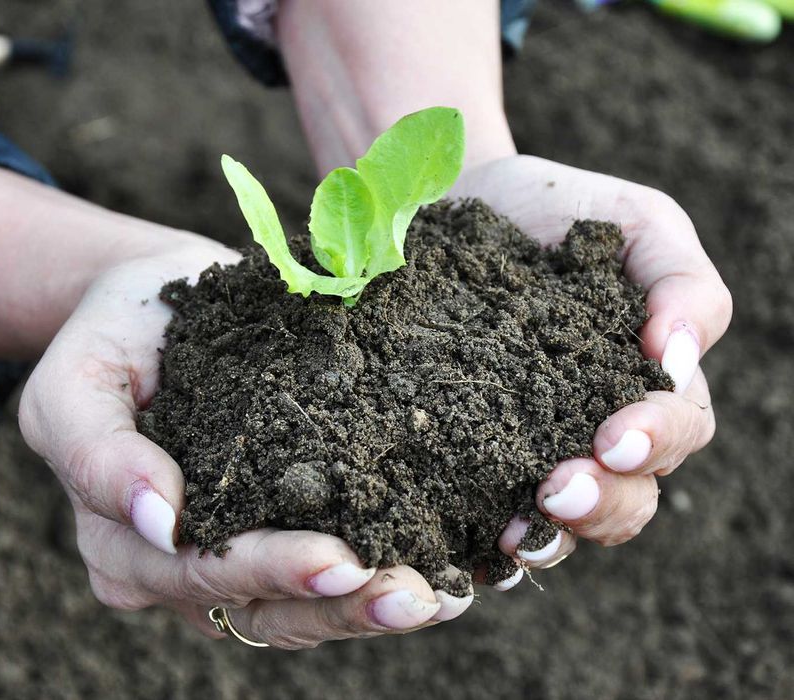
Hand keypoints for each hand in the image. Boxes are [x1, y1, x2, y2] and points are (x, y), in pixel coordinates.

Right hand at [19, 236, 464, 649]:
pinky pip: (333, 566)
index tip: (342, 561)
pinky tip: (447, 564)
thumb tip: (160, 520)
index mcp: (127, 544)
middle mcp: (184, 565)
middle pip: (267, 606)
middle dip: (344, 604)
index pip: (202, 572)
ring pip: (308, 605)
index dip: (272, 571)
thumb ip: (96, 454)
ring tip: (447, 595)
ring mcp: (238, 551)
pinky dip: (388, 563)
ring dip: (377, 603)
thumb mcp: (73, 384)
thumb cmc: (112, 338)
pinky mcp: (285, 523)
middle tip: (418, 597)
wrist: (155, 305)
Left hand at [453, 155, 731, 564]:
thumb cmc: (554, 212)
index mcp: (646, 381)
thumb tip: (678, 357)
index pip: (676, 429)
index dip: (654, 441)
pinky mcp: (471, 457)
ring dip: (549, 536)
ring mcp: (533, 449)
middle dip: (602, 503)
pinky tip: (465, 543)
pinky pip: (485, 515)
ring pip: (564, 523)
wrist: (457, 211)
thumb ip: (680, 281)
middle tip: (559, 491)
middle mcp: (596, 428)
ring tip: (515, 534)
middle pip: (629, 496)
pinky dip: (482, 541)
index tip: (613, 439)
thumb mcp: (633, 223)